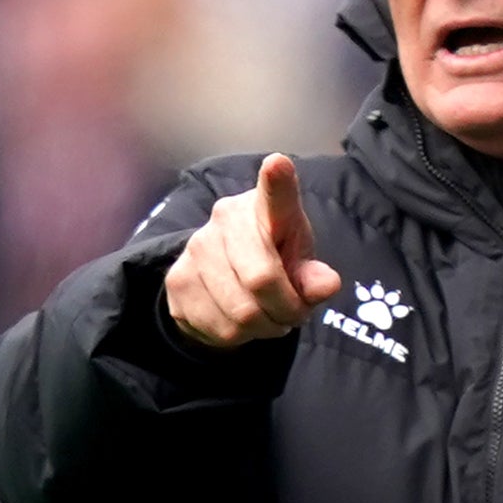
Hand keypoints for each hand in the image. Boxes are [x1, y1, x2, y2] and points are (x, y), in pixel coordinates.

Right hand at [163, 153, 342, 348]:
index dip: (277, 181)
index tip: (278, 164)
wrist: (218, 279)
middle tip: (292, 314)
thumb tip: (326, 285)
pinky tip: (239, 322)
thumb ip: (313, 275)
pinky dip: (238, 337)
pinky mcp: (177, 281)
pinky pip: (219, 327)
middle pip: (262, 280)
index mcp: (265, 207)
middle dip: (286, 310)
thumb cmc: (272, 261)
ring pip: (241, 312)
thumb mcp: (299, 264)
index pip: (274, 194)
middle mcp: (225, 219)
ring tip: (266, 317)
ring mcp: (196, 249)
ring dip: (264, 327)